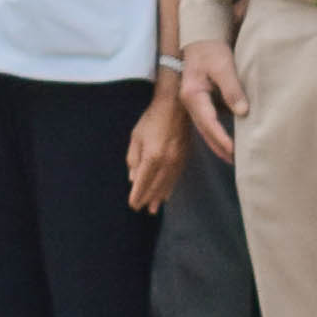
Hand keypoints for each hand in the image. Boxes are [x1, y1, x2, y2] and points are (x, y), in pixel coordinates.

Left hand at [124, 80, 192, 213]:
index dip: (137, 195)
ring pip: (167, 184)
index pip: (143, 182)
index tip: (132, 205)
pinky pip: (176, 177)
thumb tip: (133, 178)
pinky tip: (167, 195)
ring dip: (159, 197)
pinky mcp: (184, 158)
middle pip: (155, 186)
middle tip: (141, 209)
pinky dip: (170, 188)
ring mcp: (177, 161)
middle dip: (147, 199)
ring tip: (154, 208)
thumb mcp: (136, 137)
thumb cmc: (152, 119)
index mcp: (152, 156)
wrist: (176, 107)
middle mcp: (166, 162)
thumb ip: (133, 159)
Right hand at [179, 38, 246, 158]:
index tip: (234, 151)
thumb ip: (232, 89)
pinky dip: (217, 131)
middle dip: (219, 147)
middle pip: (204, 131)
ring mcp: (193, 102)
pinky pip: (208, 120)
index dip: (222, 139)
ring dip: (217, 142)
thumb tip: (243, 113)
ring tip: (233, 156)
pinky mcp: (199, 100)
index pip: (208, 123)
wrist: (200, 36)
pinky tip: (228, 138)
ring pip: (205, 128)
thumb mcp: (224, 65)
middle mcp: (190, 102)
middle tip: (235, 162)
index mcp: (193, 95)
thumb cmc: (211, 49)